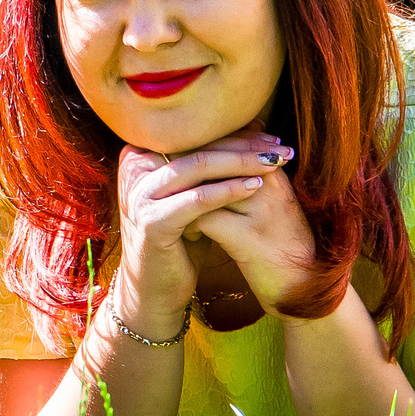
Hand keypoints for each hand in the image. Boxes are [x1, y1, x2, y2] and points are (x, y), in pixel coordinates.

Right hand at [108, 134, 300, 334]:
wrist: (155, 290)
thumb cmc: (179, 239)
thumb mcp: (193, 196)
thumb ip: (212, 165)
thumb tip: (255, 125)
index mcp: (140, 157)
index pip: (195, 136)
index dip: (235, 134)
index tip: (270, 138)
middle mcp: (135, 170)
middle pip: (198, 147)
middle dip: (243, 146)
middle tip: (279, 148)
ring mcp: (140, 196)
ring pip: (198, 167)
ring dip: (241, 163)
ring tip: (274, 163)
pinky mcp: (151, 222)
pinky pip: (197, 200)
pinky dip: (228, 190)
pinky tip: (254, 187)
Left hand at [175, 133, 323, 317]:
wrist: (306, 287)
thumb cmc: (285, 244)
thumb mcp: (273, 204)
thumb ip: (249, 177)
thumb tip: (219, 155)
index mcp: (274, 171)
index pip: (228, 142)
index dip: (199, 151)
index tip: (182, 165)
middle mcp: (270, 184)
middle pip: (214, 158)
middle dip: (186, 171)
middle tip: (170, 186)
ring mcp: (260, 210)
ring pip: (205, 185)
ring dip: (185, 197)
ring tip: (179, 211)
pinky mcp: (247, 238)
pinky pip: (204, 218)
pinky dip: (191, 226)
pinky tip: (189, 235)